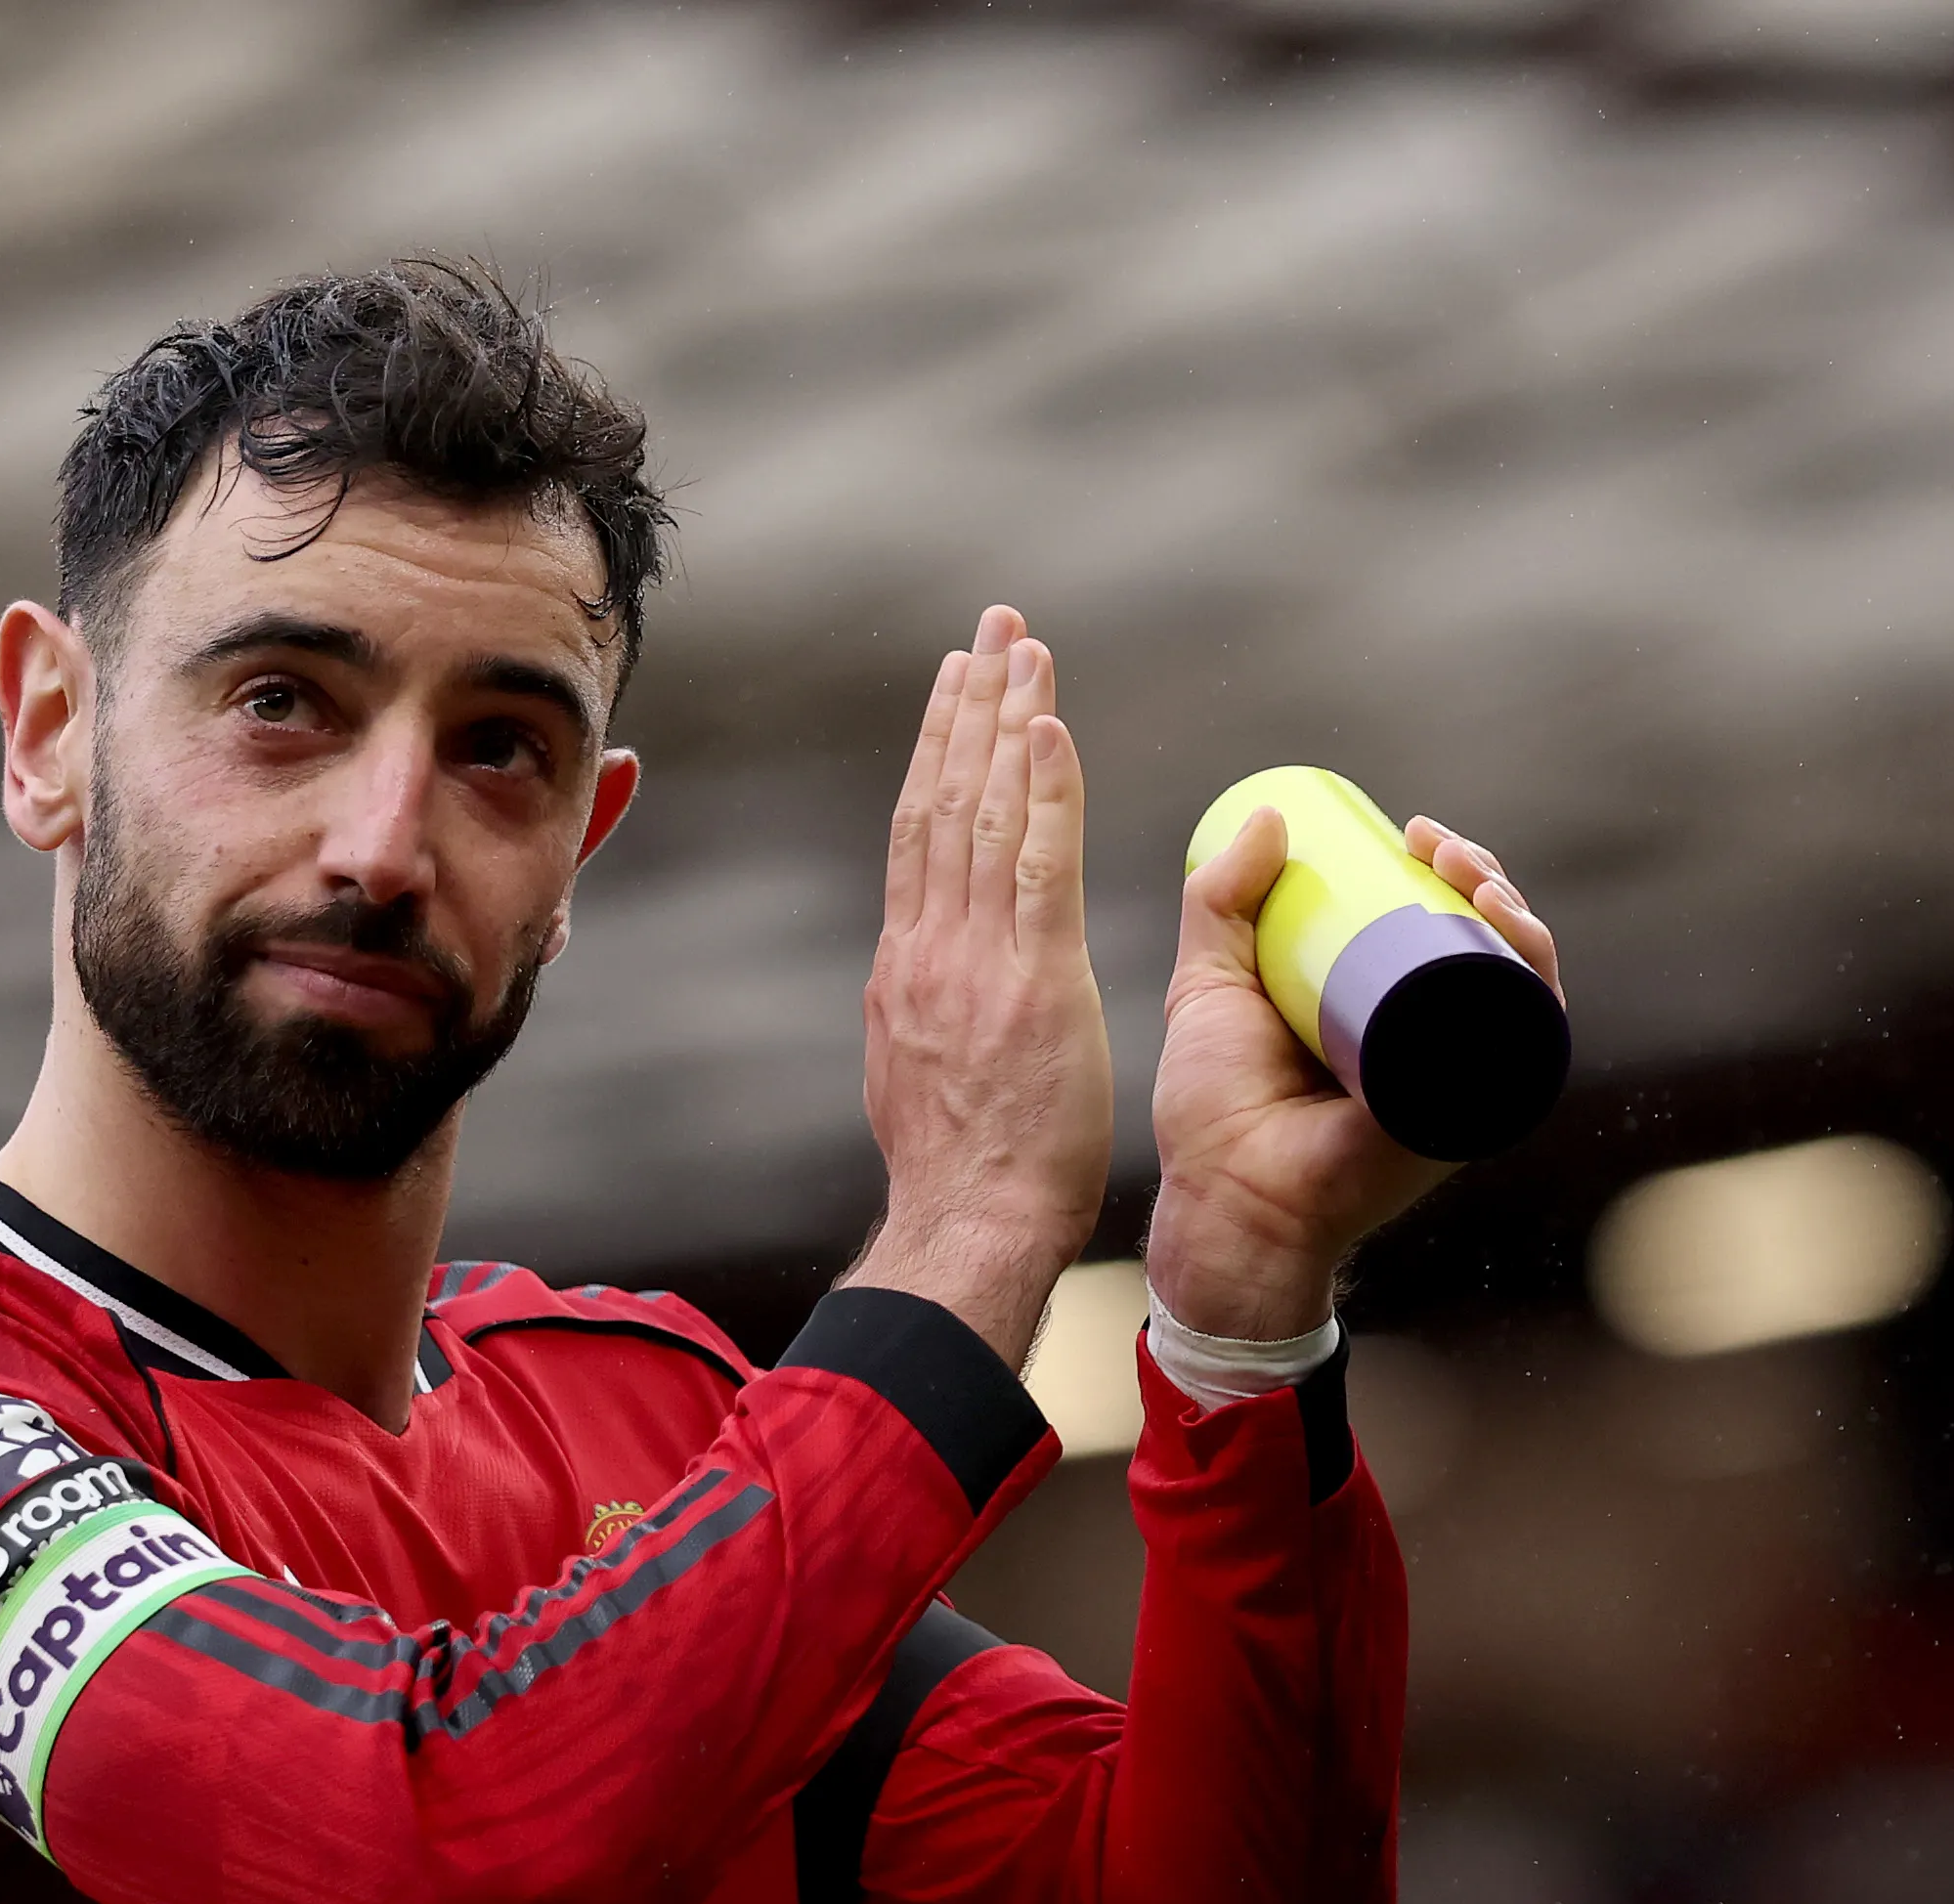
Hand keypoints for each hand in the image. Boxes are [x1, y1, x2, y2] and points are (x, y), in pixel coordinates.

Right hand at [841, 606, 1111, 1369]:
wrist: (967, 1226)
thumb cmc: (961, 1180)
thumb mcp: (917, 1078)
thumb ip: (923, 1015)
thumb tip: (917, 994)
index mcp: (904, 966)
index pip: (922, 832)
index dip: (940, 749)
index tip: (958, 686)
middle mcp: (929, 945)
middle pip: (946, 797)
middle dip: (970, 704)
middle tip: (993, 628)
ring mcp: (973, 957)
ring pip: (986, 810)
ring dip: (1008, 717)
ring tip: (1022, 646)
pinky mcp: (1029, 977)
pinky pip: (1037, 861)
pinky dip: (1043, 787)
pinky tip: (1049, 725)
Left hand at [1144, 811, 1559, 1338]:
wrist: (1228, 1197)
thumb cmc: (1214, 1110)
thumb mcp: (1209, 984)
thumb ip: (1219, 903)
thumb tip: (1269, 815)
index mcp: (1378, 1009)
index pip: (1435, 924)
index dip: (1444, 869)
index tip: (1413, 830)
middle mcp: (1427, 1040)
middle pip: (1482, 942)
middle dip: (1481, 876)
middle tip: (1436, 845)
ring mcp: (1456, 1076)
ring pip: (1512, 980)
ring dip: (1514, 913)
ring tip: (1470, 874)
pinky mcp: (1473, 1111)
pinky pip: (1529, 1044)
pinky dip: (1534, 982)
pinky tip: (1515, 935)